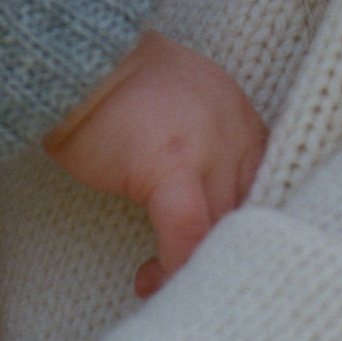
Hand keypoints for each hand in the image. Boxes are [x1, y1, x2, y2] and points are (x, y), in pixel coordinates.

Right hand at [43, 32, 266, 298]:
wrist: (77, 57)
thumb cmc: (112, 88)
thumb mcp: (178, 110)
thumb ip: (203, 149)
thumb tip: (202, 209)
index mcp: (238, 114)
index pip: (264, 185)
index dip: (241, 227)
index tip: (218, 254)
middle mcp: (235, 128)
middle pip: (248, 211)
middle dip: (222, 252)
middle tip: (194, 280)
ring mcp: (209, 147)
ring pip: (222, 228)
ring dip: (194, 265)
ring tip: (162, 283)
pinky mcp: (173, 165)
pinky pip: (188, 231)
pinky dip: (173, 264)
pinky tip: (148, 280)